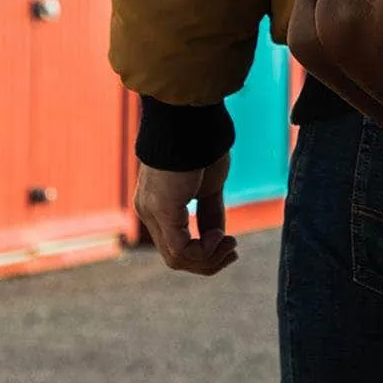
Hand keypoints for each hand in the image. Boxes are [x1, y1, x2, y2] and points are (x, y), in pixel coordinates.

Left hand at [135, 153, 238, 275]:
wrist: (191, 121)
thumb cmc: (202, 145)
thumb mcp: (209, 186)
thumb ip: (210, 212)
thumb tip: (217, 237)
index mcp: (157, 206)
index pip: (176, 245)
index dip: (205, 253)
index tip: (230, 244)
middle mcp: (149, 213)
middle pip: (175, 258)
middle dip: (208, 261)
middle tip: (233, 251)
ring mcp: (152, 213)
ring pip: (177, 259)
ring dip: (209, 258)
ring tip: (231, 245)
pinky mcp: (163, 210)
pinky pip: (181, 249)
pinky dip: (205, 251)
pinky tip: (220, 238)